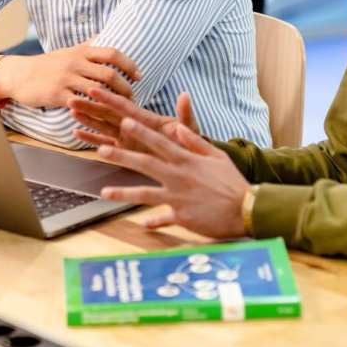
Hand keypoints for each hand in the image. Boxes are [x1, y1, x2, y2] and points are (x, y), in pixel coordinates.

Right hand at [0, 43, 139, 107]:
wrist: (20, 75)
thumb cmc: (48, 64)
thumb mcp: (68, 51)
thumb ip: (87, 45)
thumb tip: (104, 35)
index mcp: (81, 51)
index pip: (112, 53)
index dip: (129, 64)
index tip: (139, 75)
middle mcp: (76, 63)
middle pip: (108, 73)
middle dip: (125, 86)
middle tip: (133, 96)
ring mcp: (66, 79)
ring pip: (97, 90)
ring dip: (113, 101)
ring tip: (121, 108)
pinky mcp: (57, 95)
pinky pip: (81, 104)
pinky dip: (94, 110)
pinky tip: (103, 117)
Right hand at [69, 87, 196, 149]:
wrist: (191, 164)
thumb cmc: (190, 143)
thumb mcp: (189, 129)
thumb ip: (185, 115)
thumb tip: (185, 95)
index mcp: (146, 119)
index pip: (124, 106)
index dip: (109, 97)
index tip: (94, 87)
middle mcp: (133, 126)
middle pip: (108, 114)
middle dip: (90, 106)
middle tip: (72, 97)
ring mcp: (127, 138)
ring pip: (102, 126)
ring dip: (87, 118)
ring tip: (70, 110)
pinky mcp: (125, 150)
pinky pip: (104, 143)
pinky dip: (90, 139)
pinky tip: (76, 133)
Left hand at [97, 118, 250, 237]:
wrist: (245, 209)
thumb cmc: (232, 181)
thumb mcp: (216, 155)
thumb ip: (195, 142)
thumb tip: (177, 129)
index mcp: (186, 160)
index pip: (159, 142)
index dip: (140, 132)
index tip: (123, 121)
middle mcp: (178, 177)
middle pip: (144, 164)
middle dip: (121, 156)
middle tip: (102, 150)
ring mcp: (177, 197)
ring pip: (144, 194)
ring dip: (122, 192)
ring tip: (104, 192)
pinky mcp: (181, 217)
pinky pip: (162, 218)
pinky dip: (153, 221)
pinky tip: (143, 225)